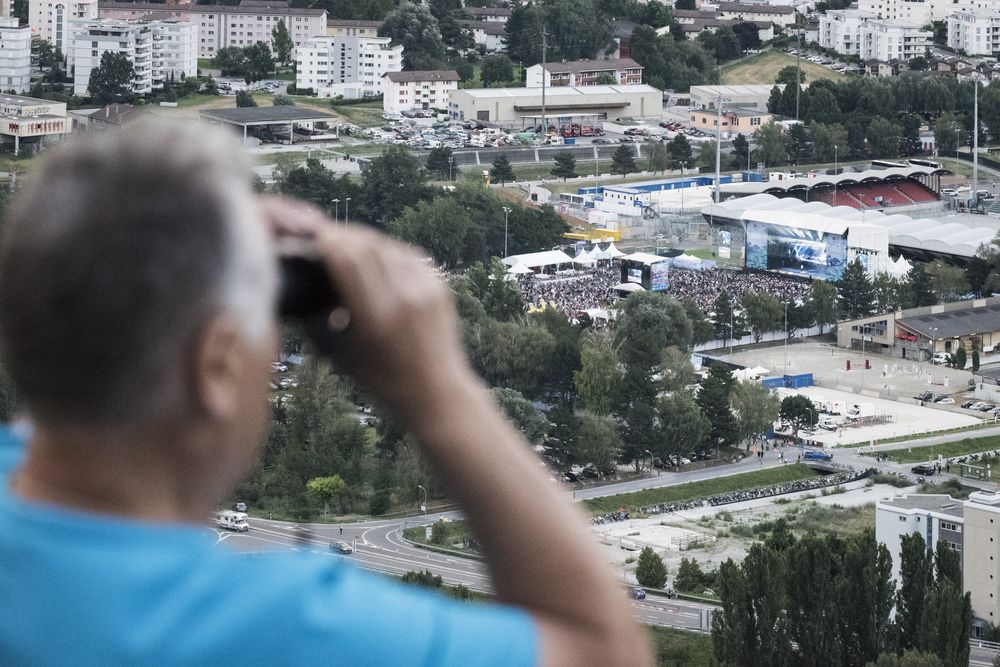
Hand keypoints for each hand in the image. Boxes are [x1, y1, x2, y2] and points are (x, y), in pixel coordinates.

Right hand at [259, 197, 473, 418]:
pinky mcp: (439, 287)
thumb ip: (317, 322)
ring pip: (387, 245)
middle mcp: (403, 298)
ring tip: (346, 246)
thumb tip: (298, 290)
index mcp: (376, 317)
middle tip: (323, 238)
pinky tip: (374, 258)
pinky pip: (407, 255)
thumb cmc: (383, 382)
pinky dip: (386, 251)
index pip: (348, 259)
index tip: (309, 238)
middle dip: (341, 236)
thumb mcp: (340, 357)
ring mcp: (425, 290)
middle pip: (367, 245)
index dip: (326, 242)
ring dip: (363, 241)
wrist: (439, 393)